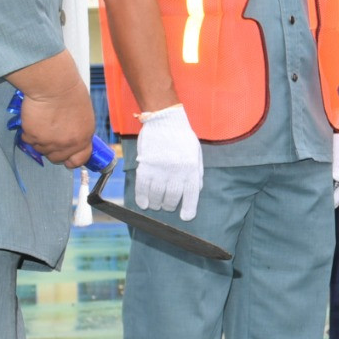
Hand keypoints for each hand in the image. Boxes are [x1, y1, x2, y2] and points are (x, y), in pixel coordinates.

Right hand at [7, 55, 95, 168]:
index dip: (71, 160)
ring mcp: (49, 142)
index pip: (78, 160)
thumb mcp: (84, 117)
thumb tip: (71, 140)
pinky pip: (28, 140)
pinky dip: (29, 133)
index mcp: (83, 138)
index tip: (66, 158)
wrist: (55, 86)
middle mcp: (67, 144)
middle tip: (50, 135)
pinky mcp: (33, 136)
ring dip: (40, 140)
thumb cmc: (71, 94)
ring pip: (40, 150)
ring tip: (43, 123)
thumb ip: (78, 132)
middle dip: (53, 150)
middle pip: (56, 158)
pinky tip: (34, 120)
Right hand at [132, 105, 204, 221]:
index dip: (189, 208)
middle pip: (172, 197)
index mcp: (191, 168)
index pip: (191, 194)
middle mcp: (176, 171)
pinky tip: (143, 203)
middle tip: (166, 206)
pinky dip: (142, 198)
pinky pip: (142, 187)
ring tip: (155, 205)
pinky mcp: (145, 166)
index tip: (186, 217)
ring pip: (156, 195)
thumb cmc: (182, 138)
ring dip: (155, 204)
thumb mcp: (196, 154)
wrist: (164, 121)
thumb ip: (197, 173)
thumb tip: (196, 190)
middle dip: (169, 205)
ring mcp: (160, 169)